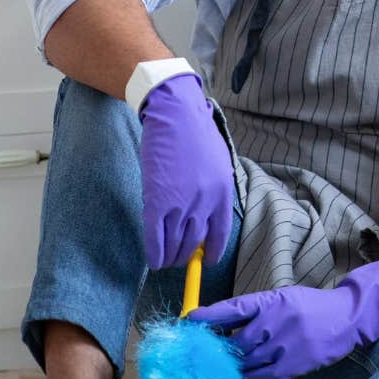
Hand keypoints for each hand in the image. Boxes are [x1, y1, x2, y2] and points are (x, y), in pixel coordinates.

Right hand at [138, 73, 235, 269]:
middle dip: (186, 256)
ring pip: (175, 244)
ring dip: (170, 258)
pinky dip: (155, 252)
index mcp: (223, 194)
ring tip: (166, 262)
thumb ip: (213, 190)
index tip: (205, 260)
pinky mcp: (157, 202)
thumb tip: (205, 215)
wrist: (175, 116)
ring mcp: (180, 204)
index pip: (220, 235)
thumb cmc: (196, 135)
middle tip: (179, 261)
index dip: (211, 251)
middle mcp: (205, 203)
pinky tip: (154, 261)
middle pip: (194, 242)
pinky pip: (156, 237)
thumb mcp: (218, 165)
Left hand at [188, 254, 378, 378]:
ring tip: (225, 364)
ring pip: (246, 362)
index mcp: (271, 302)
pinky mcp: (292, 366)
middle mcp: (276, 323)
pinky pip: (260, 376)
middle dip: (221, 349)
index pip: (232, 309)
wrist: (347, 318)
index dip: (208, 316)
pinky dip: (249, 375)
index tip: (188, 321)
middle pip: (236, 342)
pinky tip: (244, 372)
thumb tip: (217, 325)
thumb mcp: (281, 299)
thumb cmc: (309, 308)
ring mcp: (284, 347)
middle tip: (208, 353)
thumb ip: (252, 311)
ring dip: (234, 364)